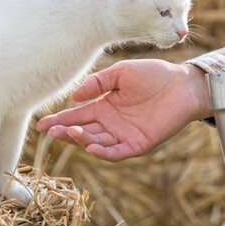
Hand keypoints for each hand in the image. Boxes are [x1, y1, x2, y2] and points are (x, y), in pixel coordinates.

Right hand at [35, 60, 209, 161]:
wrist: (183, 84)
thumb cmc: (154, 74)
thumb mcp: (122, 73)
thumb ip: (98, 83)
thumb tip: (74, 97)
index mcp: (105, 106)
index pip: (77, 116)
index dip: (59, 121)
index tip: (41, 125)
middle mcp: (111, 123)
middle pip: (83, 131)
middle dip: (66, 133)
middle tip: (51, 132)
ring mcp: (124, 135)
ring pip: (97, 143)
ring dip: (82, 141)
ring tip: (71, 133)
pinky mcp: (138, 144)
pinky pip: (117, 152)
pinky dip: (104, 152)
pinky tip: (92, 146)